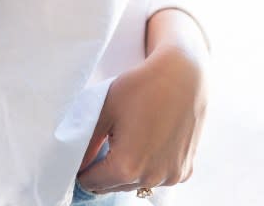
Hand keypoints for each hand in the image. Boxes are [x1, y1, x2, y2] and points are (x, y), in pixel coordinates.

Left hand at [76, 45, 209, 193]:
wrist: (182, 76)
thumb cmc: (140, 88)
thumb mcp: (105, 109)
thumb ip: (87, 141)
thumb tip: (78, 163)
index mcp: (127, 166)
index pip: (93, 182)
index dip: (82, 171)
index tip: (81, 159)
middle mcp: (151, 178)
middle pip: (115, 186)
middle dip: (105, 170)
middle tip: (102, 145)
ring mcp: (171, 176)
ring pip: (137, 183)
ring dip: (128, 170)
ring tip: (127, 140)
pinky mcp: (185, 170)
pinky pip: (159, 177)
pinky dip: (150, 167)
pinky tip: (148, 142)